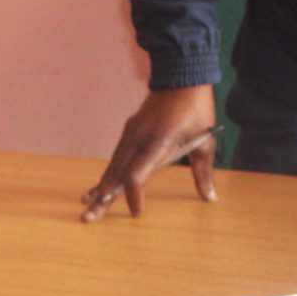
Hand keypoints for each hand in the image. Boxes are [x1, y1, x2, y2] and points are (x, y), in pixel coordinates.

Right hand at [81, 86, 219, 221]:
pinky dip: (107, 174)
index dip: (134, 195)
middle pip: (116, 174)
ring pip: (112, 165)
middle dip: (102, 198)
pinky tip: (98, 186)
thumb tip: (210, 198)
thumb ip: (204, 172)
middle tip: (89, 218)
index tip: (137, 212)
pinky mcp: (129, 131)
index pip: (137, 174)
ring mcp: (131, 133)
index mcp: (158, 142)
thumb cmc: (196, 110)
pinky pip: (116, 157)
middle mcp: (139, 138)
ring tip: (86, 204)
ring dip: (100, 187)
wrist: (181, 77)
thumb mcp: (205, 142)